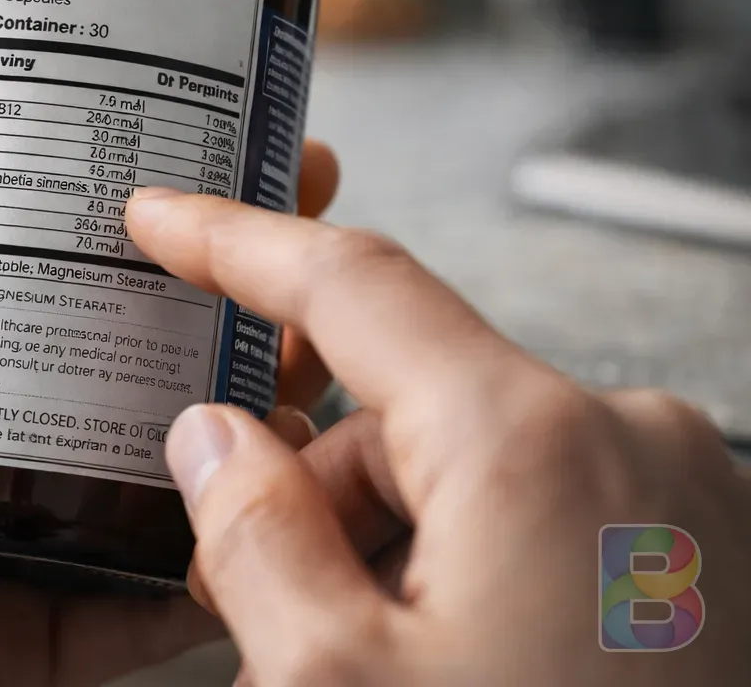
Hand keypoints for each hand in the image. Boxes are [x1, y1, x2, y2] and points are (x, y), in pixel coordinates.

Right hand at [127, 191, 750, 684]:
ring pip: (470, 462)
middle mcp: (630, 443)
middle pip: (406, 399)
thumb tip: (215, 440)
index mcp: (533, 445)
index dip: (235, 243)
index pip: (351, 285)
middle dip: (313, 479)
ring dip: (391, 540)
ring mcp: (683, 499)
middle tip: (256, 592)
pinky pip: (541, 509)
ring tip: (373, 663)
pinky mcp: (699, 555)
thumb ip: (253, 536)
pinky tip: (449, 659)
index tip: (166, 220)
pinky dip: (467, 564)